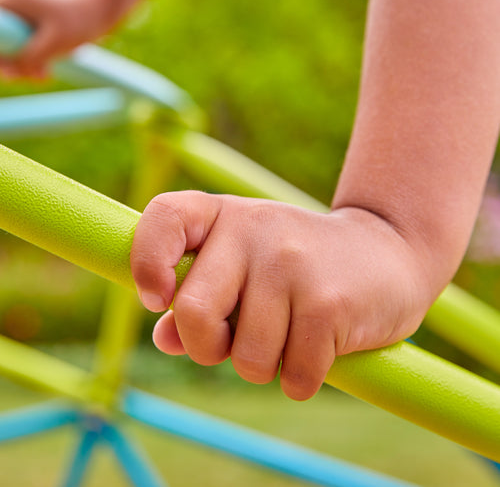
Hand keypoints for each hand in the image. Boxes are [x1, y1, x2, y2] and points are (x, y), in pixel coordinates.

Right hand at [0, 0, 118, 77]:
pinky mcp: (30, 34)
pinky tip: (47, 73)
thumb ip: (31, 57)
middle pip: (0, 46)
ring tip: (44, 74)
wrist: (97, 13)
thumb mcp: (54, 43)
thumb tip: (9, 71)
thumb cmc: (77, 22)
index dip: (0, 55)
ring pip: (10, 53)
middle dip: (13, 65)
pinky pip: (23, 55)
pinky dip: (33, 66)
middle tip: (34, 76)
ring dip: (24, 69)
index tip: (12, 70)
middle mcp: (10, 12)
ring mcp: (19, 23)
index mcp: (10, 5)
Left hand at [131, 191, 431, 399]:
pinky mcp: (328, 302)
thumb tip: (165, 338)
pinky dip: (301, 379)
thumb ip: (199, 299)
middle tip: (234, 343)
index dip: (146, 263)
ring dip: (264, 366)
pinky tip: (321, 347)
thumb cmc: (299, 267)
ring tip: (291, 334)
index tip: (158, 298)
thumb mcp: (245, 266)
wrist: (388, 253)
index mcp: (225, 215)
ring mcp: (292, 264)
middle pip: (192, 312)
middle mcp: (255, 229)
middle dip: (208, 349)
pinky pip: (294, 376)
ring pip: (247, 359)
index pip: (164, 218)